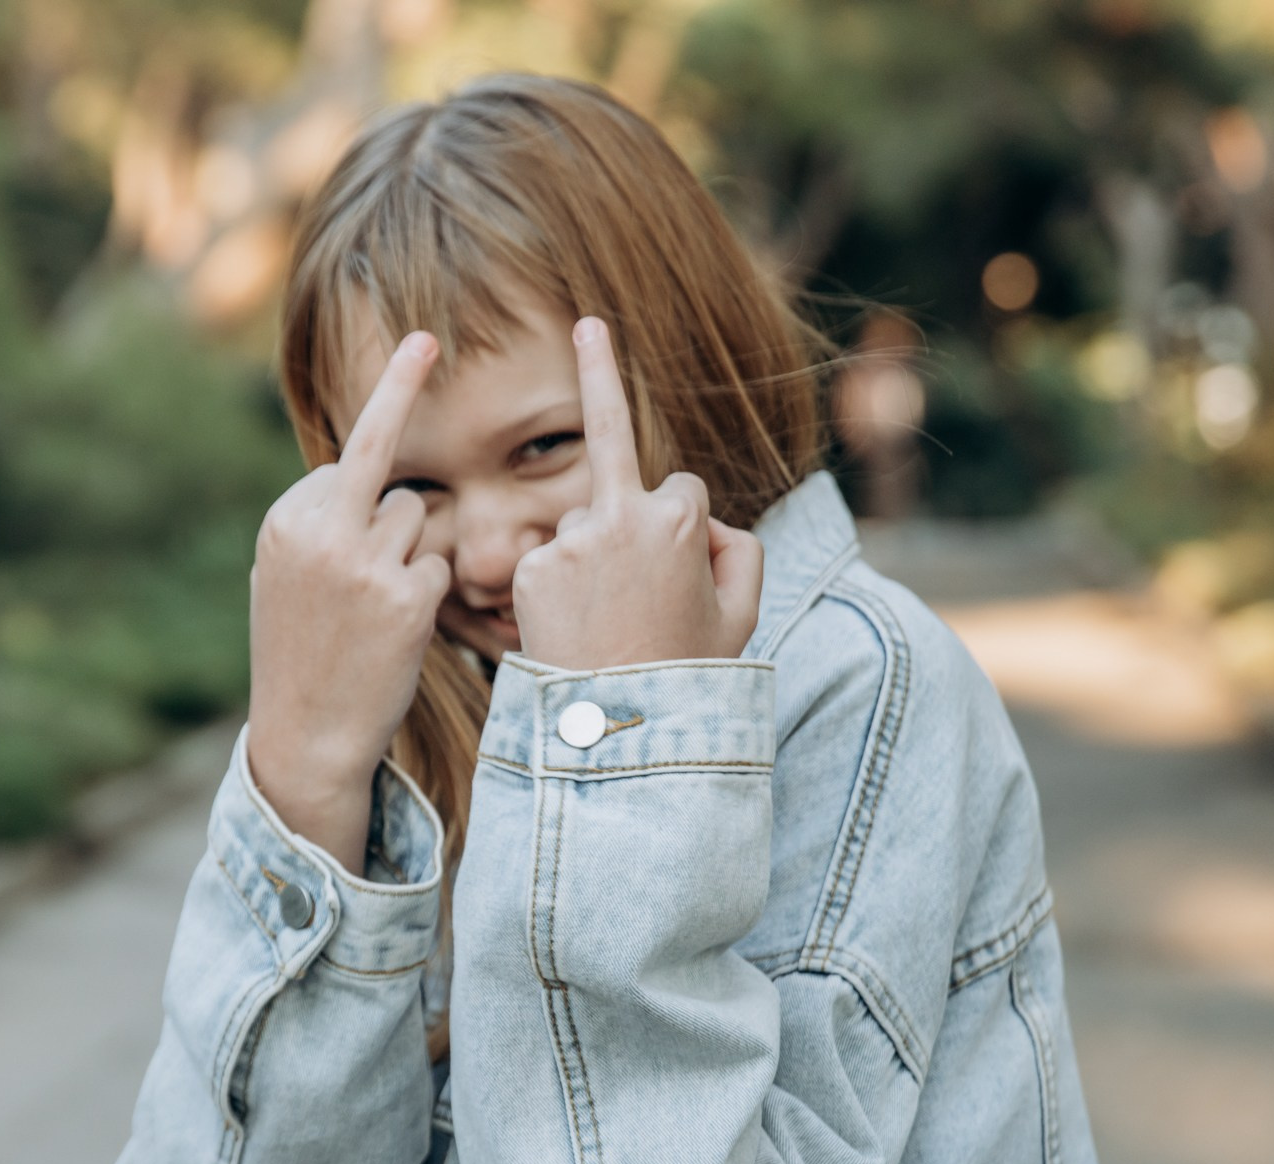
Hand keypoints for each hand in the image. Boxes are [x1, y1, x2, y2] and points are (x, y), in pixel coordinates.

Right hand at [246, 331, 449, 871]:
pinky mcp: (407, 598)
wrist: (305, 736)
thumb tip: (351, 472)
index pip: (351, 462)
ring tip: (376, 612)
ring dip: (413, 555)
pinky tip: (397, 632)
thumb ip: (317, 520)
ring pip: (420, 519)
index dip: (374, 460)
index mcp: (288, 519)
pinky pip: (441, 565)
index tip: (423, 344)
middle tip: (414, 373)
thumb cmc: (299, 653)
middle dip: (398, 443)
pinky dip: (429, 593)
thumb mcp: (283, 574)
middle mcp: (323, 530)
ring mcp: (367, 563)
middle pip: (387, 472)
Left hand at [511, 317, 764, 670]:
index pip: (682, 489)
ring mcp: (570, 539)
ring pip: (581, 523)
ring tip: (604, 624)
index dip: (686, 525)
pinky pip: (548, 561)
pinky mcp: (532, 569)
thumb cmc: (689, 674)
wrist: (624, 729)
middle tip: (589, 323)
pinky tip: (571, 631)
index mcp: (680, 519)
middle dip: (602, 373)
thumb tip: (709, 520)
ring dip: (591, 555)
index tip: (680, 524)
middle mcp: (621, 515)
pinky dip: (558, 588)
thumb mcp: (741, 614)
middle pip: (613, 444)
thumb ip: (739, 553)